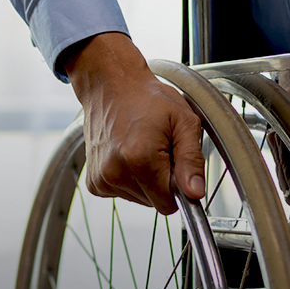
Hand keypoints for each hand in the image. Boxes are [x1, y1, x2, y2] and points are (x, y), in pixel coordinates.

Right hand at [62, 33, 205, 214]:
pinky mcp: (94, 182)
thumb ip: (192, 160)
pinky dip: (130, 179)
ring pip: (140, 199)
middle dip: (162, 181)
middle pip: (154, 202)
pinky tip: (127, 154)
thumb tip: (195, 193)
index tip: (175, 162)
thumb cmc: (147, 98)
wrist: (111, 85)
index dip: (178, 186)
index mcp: (140, 159)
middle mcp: (116, 172)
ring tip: (142, 148)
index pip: (169, 203)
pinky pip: (123, 194)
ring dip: (146, 180)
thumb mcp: (184, 121)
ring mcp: (101, 179)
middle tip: (159, 149)